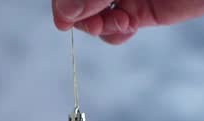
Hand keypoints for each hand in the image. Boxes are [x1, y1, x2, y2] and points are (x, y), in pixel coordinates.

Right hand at [52, 0, 203, 44]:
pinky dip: (114, 34)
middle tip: (90, 19)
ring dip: (96, 26)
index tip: (64, 16)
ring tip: (116, 23)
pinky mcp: (141, 12)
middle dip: (79, 13)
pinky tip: (126, 27)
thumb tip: (66, 13)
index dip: (63, 1)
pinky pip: (115, 30)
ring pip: (91, 19)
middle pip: (77, 3)